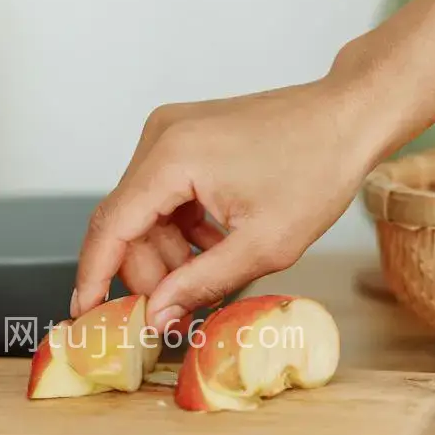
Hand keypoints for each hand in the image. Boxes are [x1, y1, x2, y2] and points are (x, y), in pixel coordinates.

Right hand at [73, 66, 396, 328]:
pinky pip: (165, 196)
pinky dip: (182, 230)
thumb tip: (157, 317)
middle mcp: (160, 137)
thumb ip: (201, 284)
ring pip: (145, 213)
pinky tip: (217, 248)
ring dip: (170, 254)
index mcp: (172, 157)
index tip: (85, 316)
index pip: (111, 226)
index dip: (93, 277)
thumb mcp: (264, 245)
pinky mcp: (185, 138)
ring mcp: (171, 133)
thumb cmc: (318, 170)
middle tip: (177, 312)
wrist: (349, 117)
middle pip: (127, 223)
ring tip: (211, 279)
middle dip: (149, 273)